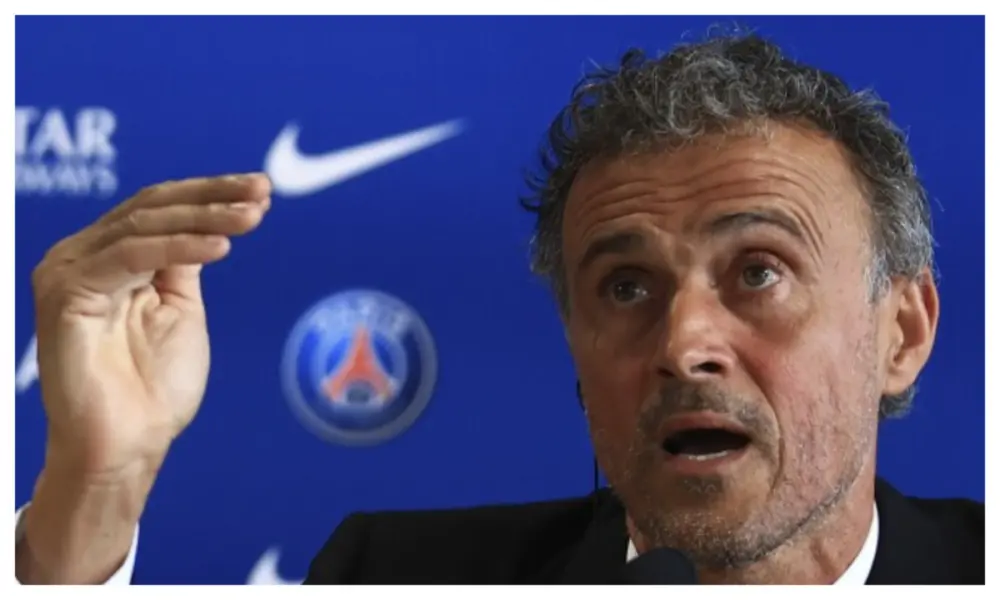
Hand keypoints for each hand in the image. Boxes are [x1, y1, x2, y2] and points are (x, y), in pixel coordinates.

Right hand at [31, 173, 270, 477]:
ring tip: (252, 218)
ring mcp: (67, 272)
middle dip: (213, 196)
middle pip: (152, 206)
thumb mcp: (180, 308)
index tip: (261, 189)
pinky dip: (179, 247)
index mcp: (107, 258)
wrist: (127, 446)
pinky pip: (130, 257)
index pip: (160, 208)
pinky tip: (222, 247)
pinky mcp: (65, 294)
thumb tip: (207, 220)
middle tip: (262, 192)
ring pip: (145, 225)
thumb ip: (182, 263)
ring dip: (205, 217)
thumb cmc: (155, 389)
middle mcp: (81, 257)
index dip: (211, 193)